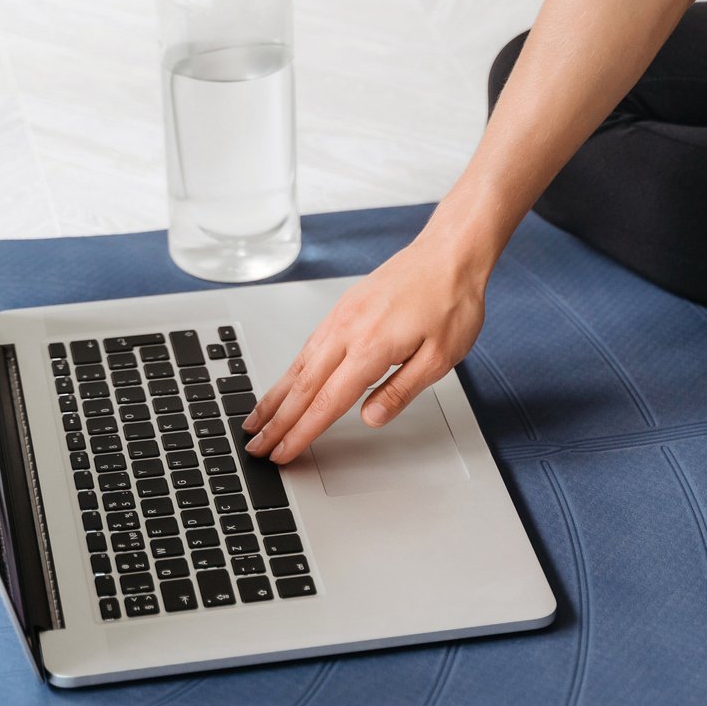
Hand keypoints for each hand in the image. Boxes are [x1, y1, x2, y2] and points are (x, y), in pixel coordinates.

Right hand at [240, 235, 489, 461]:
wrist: (449, 252)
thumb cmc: (451, 301)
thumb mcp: (440, 357)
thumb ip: (401, 390)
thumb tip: (369, 418)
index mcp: (371, 347)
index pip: (327, 402)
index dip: (301, 432)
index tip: (282, 453)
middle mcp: (347, 330)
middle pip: (303, 386)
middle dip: (276, 421)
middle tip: (255, 446)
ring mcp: (341, 316)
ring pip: (299, 364)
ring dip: (275, 396)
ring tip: (256, 419)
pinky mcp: (343, 307)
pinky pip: (308, 346)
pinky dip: (291, 370)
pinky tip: (286, 383)